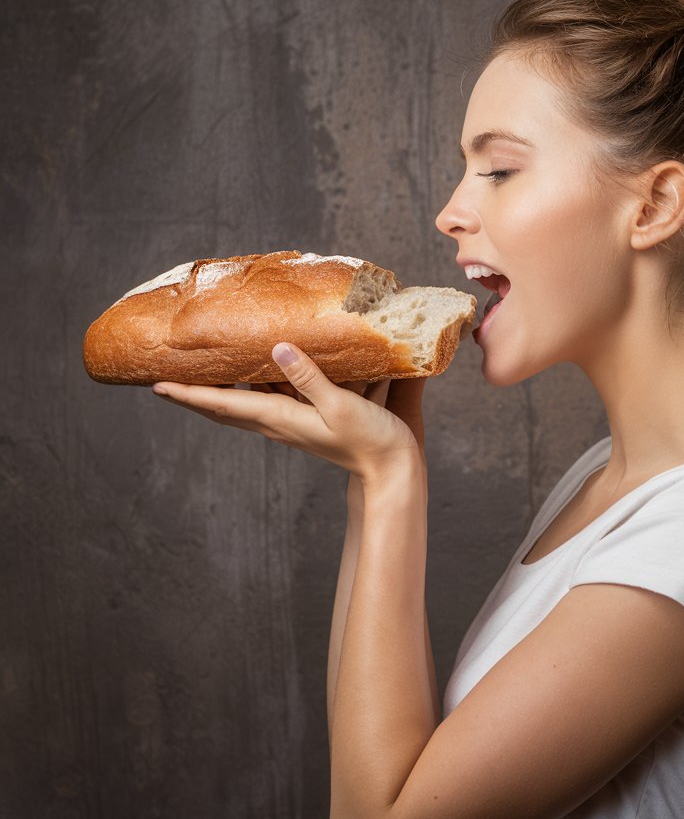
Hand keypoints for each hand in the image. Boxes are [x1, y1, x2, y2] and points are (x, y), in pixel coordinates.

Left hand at [152, 342, 427, 480]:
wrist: (391, 469)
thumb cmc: (370, 441)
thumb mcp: (341, 406)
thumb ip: (310, 378)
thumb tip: (278, 349)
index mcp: (280, 419)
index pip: (224, 405)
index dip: (189, 395)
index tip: (157, 387)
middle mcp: (278, 423)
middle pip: (224, 408)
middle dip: (195, 394)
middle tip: (167, 377)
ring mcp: (291, 424)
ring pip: (243, 406)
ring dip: (220, 390)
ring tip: (202, 369)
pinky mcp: (307, 420)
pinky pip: (268, 401)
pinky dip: (252, 387)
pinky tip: (259, 371)